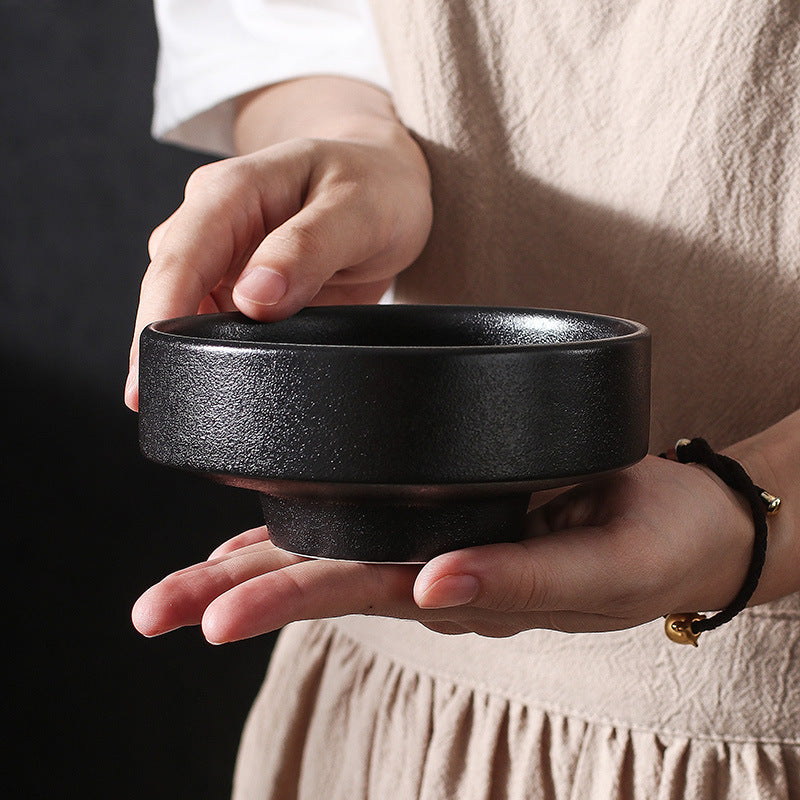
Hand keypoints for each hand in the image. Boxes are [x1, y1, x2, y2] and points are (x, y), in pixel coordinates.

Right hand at [125, 123, 431, 409]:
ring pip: (184, 308)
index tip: (150, 369)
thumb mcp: (356, 211)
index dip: (158, 314)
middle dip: (156, 345)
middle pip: (168, 287)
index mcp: (233, 190)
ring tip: (194, 397)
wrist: (388, 185)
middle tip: (156, 402)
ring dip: (183, 351)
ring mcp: (224, 257)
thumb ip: (307, 249)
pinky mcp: (238, 285)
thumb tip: (254, 298)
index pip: (181, 256)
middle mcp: (215, 222)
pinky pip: (214, 322)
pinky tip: (223, 377)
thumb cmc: (374, 187)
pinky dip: (213, 352)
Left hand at [132, 455, 756, 642]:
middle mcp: (433, 567)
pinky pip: (362, 519)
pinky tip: (253, 529)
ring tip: (178, 586)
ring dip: (250, 564)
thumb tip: (436, 586)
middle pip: (320, 579)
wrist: (681, 526)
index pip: (358, 594)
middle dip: (235, 592)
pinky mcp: (446, 507)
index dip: (284, 600)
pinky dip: (302, 523)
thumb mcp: (600, 571)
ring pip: (329, 552)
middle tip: (155, 611)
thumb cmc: (650, 548)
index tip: (214, 614)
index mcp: (464, 588)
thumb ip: (521, 583)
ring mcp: (435, 540)